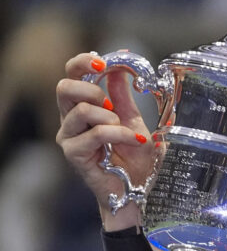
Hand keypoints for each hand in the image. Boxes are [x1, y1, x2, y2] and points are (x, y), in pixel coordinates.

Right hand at [56, 52, 153, 219]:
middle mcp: (70, 120)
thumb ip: (123, 96)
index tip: (104, 61)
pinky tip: (133, 141)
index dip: (83, 62)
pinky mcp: (74, 154)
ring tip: (124, 130)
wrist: (139, 190)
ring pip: (80, 110)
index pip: (71, 75)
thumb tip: (120, 68)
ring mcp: (69, 137)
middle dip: (92, 88)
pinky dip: (119, 134)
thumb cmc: (135, 159)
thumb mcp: (134, 120)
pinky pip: (95, 133)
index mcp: (82, 107)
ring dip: (110, 116)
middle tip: (112, 103)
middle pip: (64, 87)